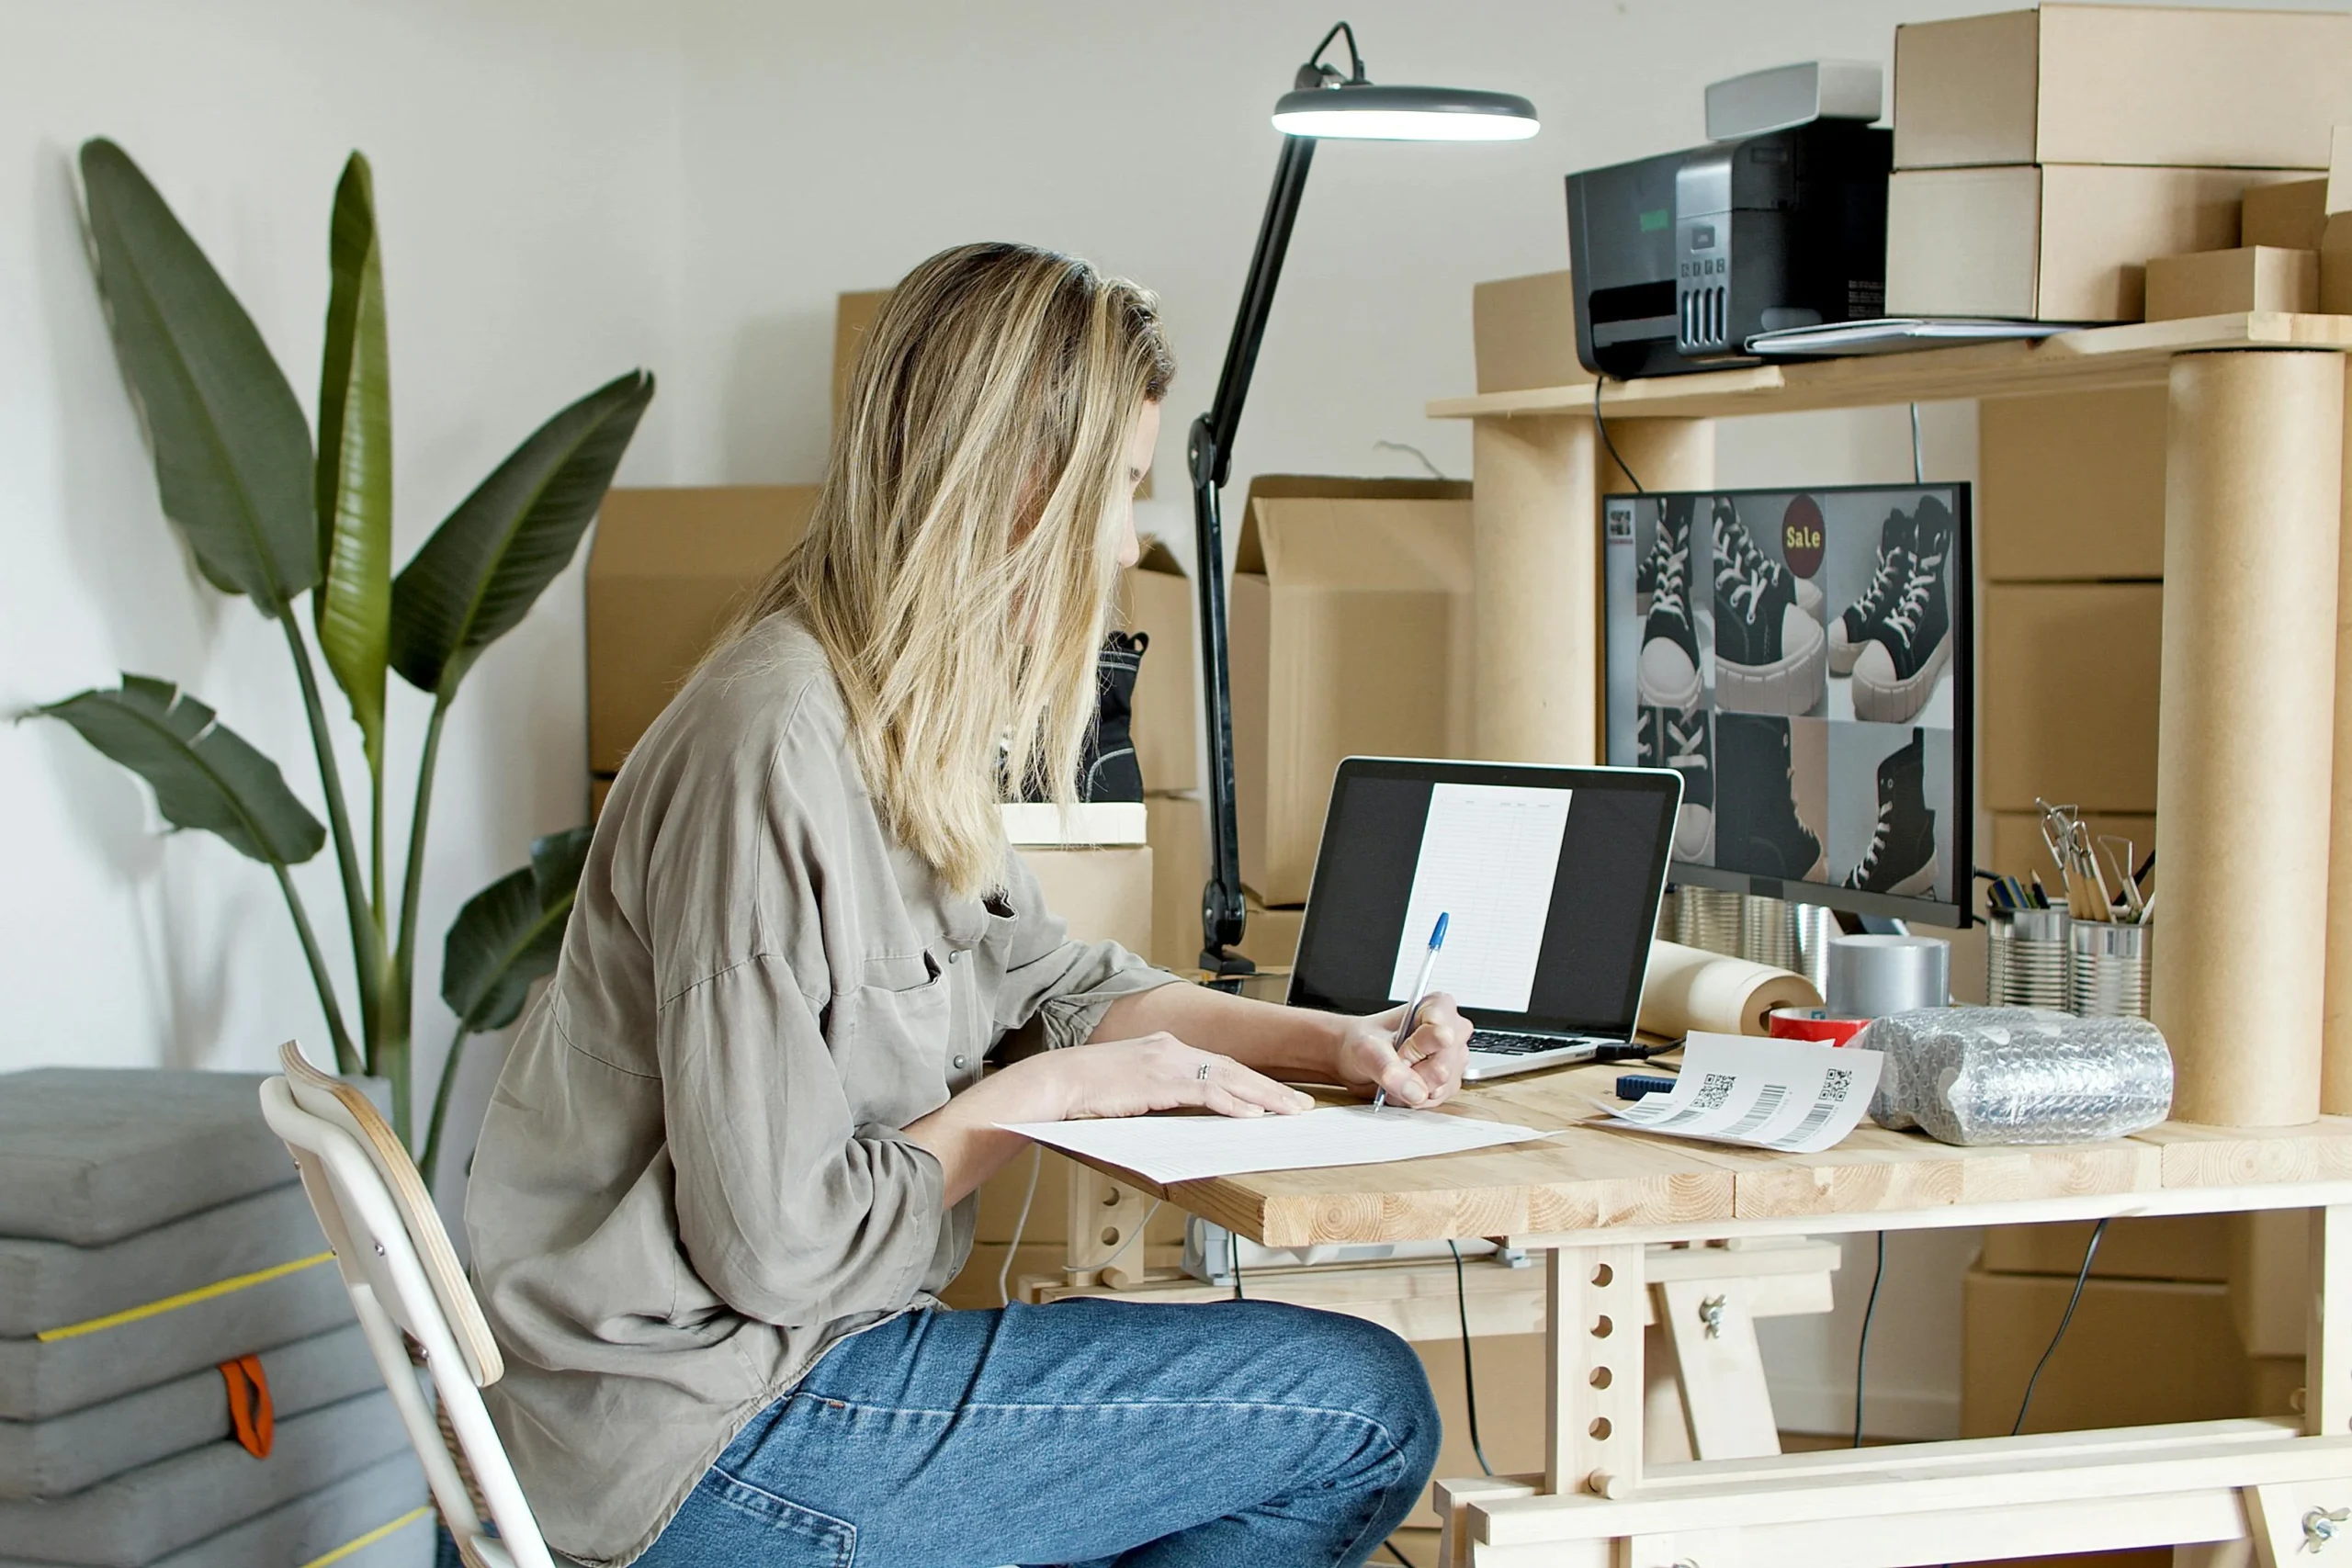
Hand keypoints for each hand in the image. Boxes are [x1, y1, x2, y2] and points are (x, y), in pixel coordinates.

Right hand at [1003, 1033, 1313, 1122]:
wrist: (1057, 1082)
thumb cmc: (1086, 1091)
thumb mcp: (1130, 1088)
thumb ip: (1159, 1093)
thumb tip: (1182, 1113)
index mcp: (1165, 1047)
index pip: (1220, 1064)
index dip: (1252, 1081)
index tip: (1275, 1096)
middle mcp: (1172, 1048)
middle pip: (1234, 1068)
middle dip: (1271, 1088)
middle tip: (1300, 1105)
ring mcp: (1167, 1061)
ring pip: (1230, 1078)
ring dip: (1264, 1097)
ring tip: (1291, 1112)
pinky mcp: (1161, 1080)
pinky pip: (1208, 1092)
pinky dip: (1234, 1104)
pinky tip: (1254, 1116)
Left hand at [1332, 993, 1471, 1109]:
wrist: (1357, 1059)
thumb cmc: (1364, 1041)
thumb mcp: (1366, 1048)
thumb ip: (1386, 1066)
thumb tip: (1413, 1090)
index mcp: (1437, 1007)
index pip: (1441, 1033)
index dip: (1416, 1048)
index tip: (1400, 1049)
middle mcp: (1452, 1031)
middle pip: (1442, 1066)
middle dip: (1413, 1073)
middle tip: (1395, 1064)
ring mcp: (1453, 1058)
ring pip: (1441, 1086)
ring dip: (1414, 1088)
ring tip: (1396, 1076)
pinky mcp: (1449, 1082)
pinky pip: (1437, 1099)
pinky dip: (1416, 1099)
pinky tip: (1403, 1087)